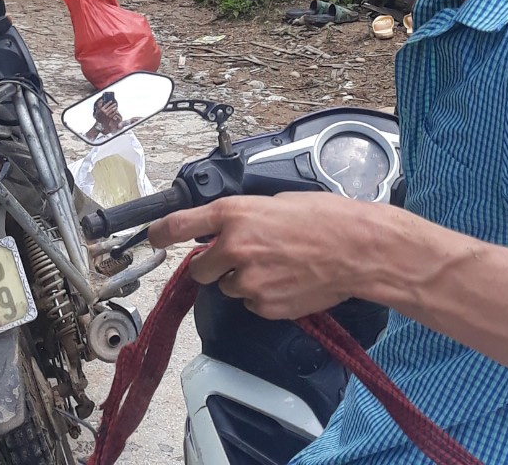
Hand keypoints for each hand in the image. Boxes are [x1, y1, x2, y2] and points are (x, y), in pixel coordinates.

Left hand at [148, 193, 377, 319]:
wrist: (355, 249)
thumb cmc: (323, 217)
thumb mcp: (274, 202)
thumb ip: (242, 216)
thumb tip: (225, 228)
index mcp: (234, 213)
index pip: (180, 225)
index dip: (162, 233)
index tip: (153, 237)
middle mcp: (234, 246)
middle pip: (200, 267)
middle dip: (214, 264)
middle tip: (241, 256)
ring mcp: (247, 280)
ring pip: (227, 287)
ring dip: (241, 279)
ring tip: (275, 266)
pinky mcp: (264, 305)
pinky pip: (250, 303)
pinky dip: (261, 295)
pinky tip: (286, 280)